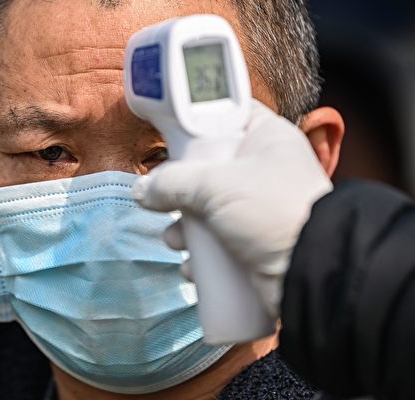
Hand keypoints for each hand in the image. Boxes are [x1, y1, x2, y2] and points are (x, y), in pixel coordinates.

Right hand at [132, 100, 332, 316]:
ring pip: (207, 210)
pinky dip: (201, 256)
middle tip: (165, 198)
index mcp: (265, 138)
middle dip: (181, 191)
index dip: (196, 124)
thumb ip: (172, 182)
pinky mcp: (253, 242)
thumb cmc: (275, 212)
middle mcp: (262, 170)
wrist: (312, 271)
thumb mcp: (216, 185)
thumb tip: (143, 191)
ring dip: (186, 229)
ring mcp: (257, 208)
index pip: (226, 116)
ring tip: (177, 241)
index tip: (169, 138)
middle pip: (207, 169)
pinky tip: (193, 267)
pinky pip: (216, 243)